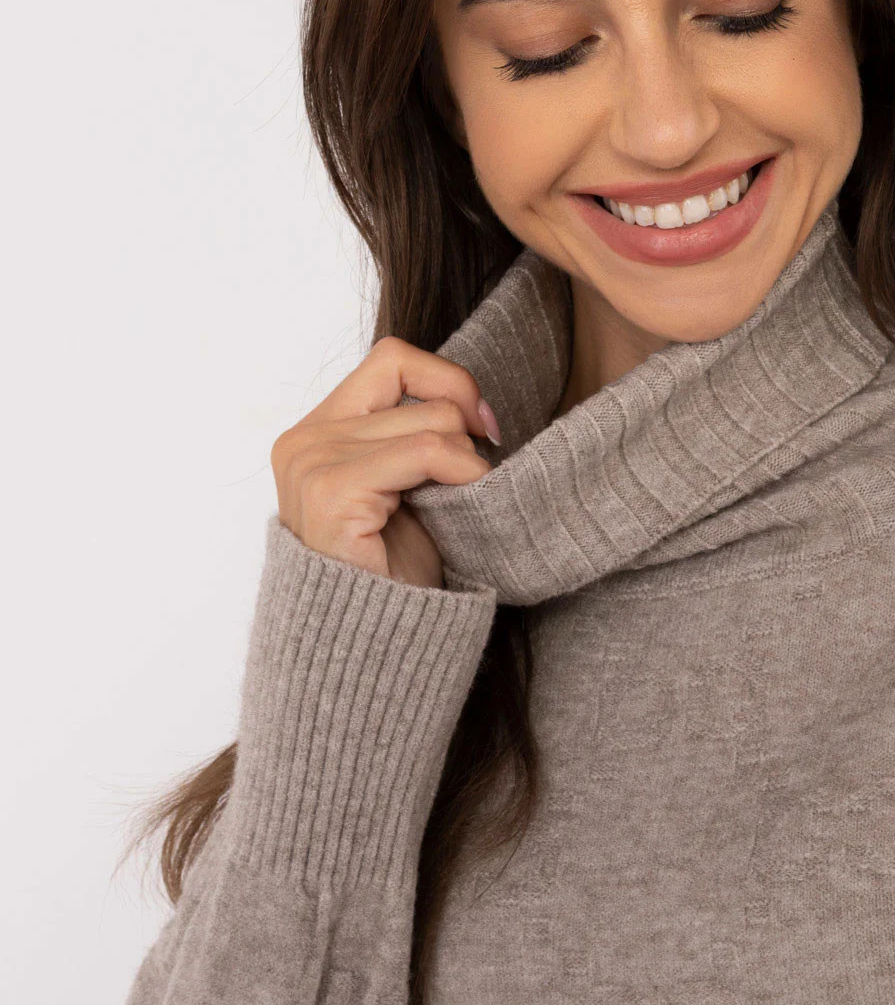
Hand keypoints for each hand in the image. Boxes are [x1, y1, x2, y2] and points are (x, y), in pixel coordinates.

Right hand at [271, 336, 500, 585]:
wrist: (375, 645)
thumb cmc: (395, 575)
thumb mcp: (406, 487)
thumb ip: (414, 436)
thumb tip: (469, 400)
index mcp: (316, 432)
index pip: (391, 359)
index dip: (445, 379)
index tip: (482, 424)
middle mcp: (303, 440)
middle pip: (414, 386)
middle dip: (462, 425)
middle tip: (475, 473)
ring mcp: (310, 463)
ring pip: (430, 421)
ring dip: (466, 460)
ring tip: (460, 504)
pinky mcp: (331, 490)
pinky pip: (426, 451)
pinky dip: (462, 472)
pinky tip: (463, 503)